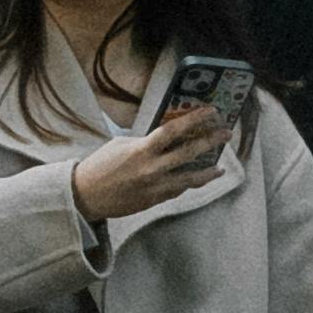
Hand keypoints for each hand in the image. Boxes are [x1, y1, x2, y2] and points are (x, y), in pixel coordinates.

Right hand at [70, 105, 231, 223]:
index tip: (211, 112)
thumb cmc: (101, 165)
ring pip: (190, 178)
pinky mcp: (156, 200)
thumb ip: (145, 142)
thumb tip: (166, 138)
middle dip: (210, 141)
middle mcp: (153, 168)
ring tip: (220, 166)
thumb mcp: (121, 145)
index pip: (174, 130)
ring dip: (208, 171)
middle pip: (189, 152)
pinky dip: (190, 183)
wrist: (87, 195)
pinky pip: (178, 190)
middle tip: (225, 133)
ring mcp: (156, 186)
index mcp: (142, 149)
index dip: (195, 120)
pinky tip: (198, 179)